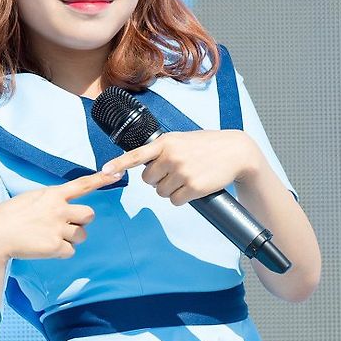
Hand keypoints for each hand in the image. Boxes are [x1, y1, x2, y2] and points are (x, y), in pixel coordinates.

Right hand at [0, 166, 124, 263]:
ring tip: (50, 237)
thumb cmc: (8, 216)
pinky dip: (61, 252)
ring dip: (70, 238)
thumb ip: (50, 200)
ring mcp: (58, 228)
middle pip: (89, 215)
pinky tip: (45, 248)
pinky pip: (70, 251)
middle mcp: (59, 209)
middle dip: (81, 221)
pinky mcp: (55, 246)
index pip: (82, 185)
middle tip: (64, 225)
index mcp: (52, 194)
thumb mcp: (31, 199)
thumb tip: (63, 207)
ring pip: (81, 235)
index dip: (102, 180)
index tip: (117, 173)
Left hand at [101, 130, 258, 205]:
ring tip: (186, 178)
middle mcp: (172, 156)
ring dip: (170, 190)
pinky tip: (192, 188)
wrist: (236, 151)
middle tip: (173, 173)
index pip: (137, 155)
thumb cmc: (207, 145)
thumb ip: (162, 149)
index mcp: (166, 142)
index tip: (104, 170)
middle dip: (157, 180)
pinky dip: (181, 198)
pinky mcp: (193, 187)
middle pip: (148, 181)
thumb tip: (143, 167)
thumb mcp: (181, 139)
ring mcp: (183, 172)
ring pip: (161, 193)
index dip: (119, 164)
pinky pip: (175, 201)